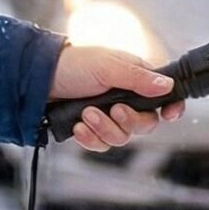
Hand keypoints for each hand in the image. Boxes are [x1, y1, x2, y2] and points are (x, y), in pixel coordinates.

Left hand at [48, 45, 186, 150]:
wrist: (38, 80)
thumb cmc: (73, 65)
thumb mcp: (108, 67)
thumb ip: (138, 78)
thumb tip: (167, 86)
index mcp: (135, 79)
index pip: (163, 96)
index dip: (171, 107)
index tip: (170, 115)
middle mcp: (125, 98)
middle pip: (145, 124)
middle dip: (129, 121)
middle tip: (113, 109)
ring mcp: (108, 115)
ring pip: (122, 138)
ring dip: (104, 128)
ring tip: (86, 114)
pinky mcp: (91, 129)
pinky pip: (101, 145)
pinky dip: (90, 138)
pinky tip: (78, 127)